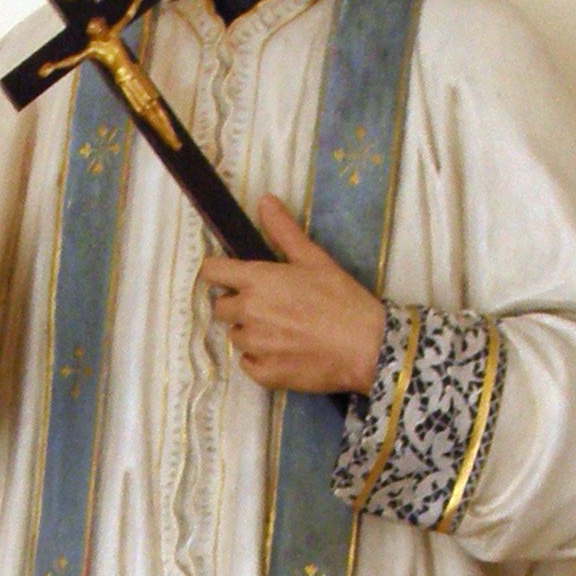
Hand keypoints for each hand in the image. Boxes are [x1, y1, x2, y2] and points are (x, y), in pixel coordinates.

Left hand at [201, 194, 385, 394]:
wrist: (365, 346)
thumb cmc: (341, 299)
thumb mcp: (314, 258)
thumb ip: (283, 230)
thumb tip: (264, 200)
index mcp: (256, 281)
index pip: (211, 272)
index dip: (217, 272)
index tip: (228, 276)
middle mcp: (248, 313)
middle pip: (220, 307)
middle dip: (237, 304)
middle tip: (268, 306)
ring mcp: (254, 346)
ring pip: (236, 336)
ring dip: (251, 332)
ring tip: (282, 331)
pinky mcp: (264, 374)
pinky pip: (248, 364)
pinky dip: (261, 359)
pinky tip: (285, 352)